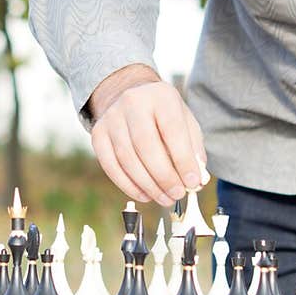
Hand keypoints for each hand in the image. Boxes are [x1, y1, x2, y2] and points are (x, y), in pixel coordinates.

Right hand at [88, 70, 207, 207]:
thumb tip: (197, 180)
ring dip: (147, 185)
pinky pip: (110, 165)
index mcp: (160, 96)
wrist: (131, 96)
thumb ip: (194, 149)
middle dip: (164, 176)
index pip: (172, 129)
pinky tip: (145, 195)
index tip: (192, 182)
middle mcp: (132, 102)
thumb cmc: (163, 115)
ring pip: (127, 158)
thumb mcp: (185, 122)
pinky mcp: (98, 134)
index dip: (183, 159)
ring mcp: (111, 118)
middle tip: (177, 194)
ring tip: (164, 198)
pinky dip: (128, 185)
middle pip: (146, 145)